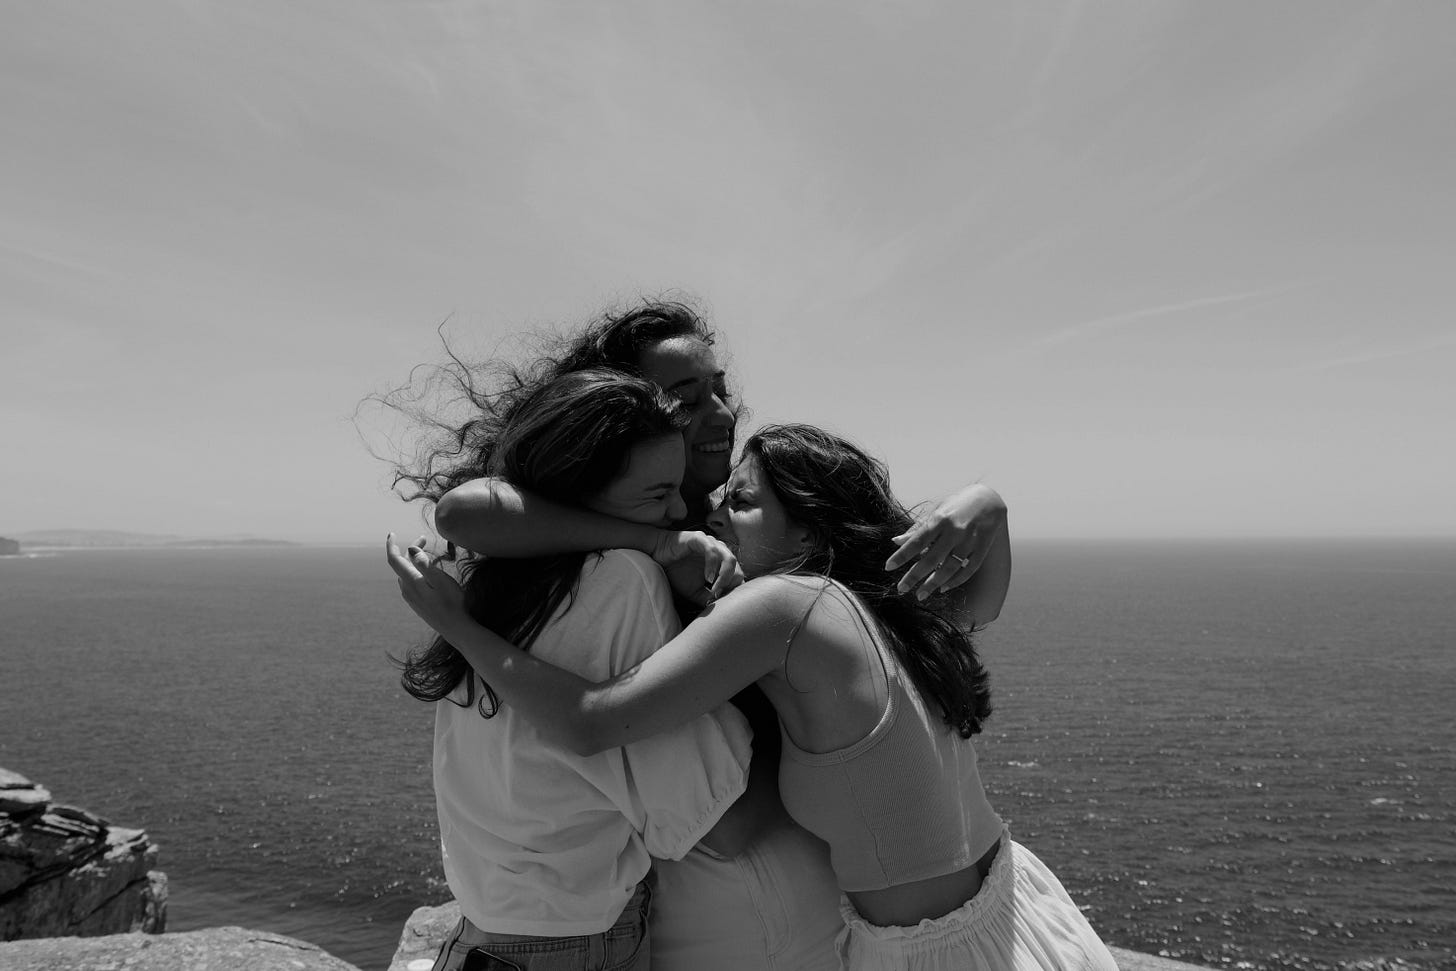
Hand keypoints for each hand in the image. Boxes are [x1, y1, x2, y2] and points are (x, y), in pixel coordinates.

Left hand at [386, 533, 471, 638]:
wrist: (457, 629)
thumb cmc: (454, 603)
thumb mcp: (442, 581)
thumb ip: (425, 564)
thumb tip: (410, 550)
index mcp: (412, 582)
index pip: (394, 560)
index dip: (391, 545)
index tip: (392, 533)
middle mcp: (407, 590)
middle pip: (402, 565)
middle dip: (410, 549)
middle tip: (425, 539)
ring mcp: (412, 598)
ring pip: (406, 574)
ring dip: (413, 561)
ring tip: (427, 552)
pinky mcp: (417, 604)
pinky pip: (411, 583)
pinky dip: (415, 571)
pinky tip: (427, 572)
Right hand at [649, 529, 743, 605]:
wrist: (658, 556)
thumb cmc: (677, 571)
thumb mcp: (694, 591)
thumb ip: (707, 597)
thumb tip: (719, 606)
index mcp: (722, 562)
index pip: (738, 576)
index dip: (732, 590)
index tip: (721, 600)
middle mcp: (720, 551)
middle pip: (737, 568)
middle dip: (730, 584)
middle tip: (717, 595)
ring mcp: (711, 543)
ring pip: (729, 558)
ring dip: (724, 576)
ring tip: (714, 588)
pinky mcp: (700, 538)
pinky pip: (712, 551)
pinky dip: (712, 565)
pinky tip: (707, 578)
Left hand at [886, 484, 1006, 599]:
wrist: (989, 499)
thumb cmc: (957, 504)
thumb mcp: (936, 510)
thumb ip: (917, 528)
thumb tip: (896, 541)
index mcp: (940, 519)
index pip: (916, 541)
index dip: (902, 555)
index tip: (888, 567)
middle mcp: (954, 530)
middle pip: (931, 558)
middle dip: (914, 576)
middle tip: (901, 589)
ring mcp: (970, 541)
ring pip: (949, 568)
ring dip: (933, 584)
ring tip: (920, 594)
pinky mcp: (982, 548)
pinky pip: (968, 570)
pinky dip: (955, 581)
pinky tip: (943, 587)